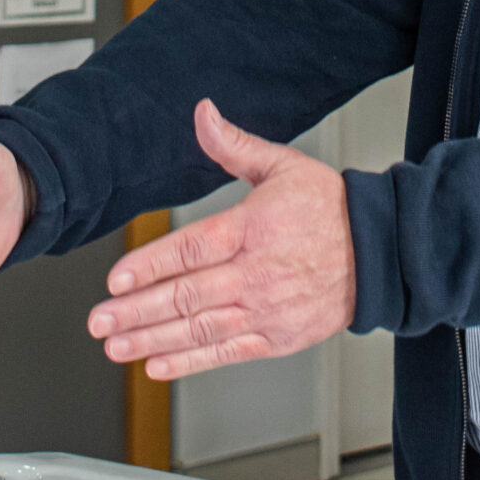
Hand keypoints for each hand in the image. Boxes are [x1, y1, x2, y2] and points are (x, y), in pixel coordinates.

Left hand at [86, 100, 353, 380]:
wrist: (380, 251)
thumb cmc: (330, 208)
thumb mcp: (282, 165)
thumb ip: (234, 146)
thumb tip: (203, 114)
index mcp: (252, 228)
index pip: (191, 249)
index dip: (150, 266)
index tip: (116, 279)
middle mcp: (256, 273)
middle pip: (187, 295)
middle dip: (136, 310)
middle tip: (99, 320)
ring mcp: (266, 309)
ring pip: (200, 329)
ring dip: (152, 340)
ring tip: (116, 346)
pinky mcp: (276, 336)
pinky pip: (226, 352)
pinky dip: (189, 362)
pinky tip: (158, 364)